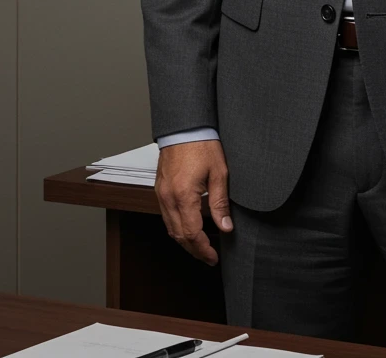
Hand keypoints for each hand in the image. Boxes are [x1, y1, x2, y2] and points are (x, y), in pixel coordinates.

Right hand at [154, 139, 232, 265]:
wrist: (184, 126)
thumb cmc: (202, 144)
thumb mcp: (219, 173)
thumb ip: (220, 203)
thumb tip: (226, 227)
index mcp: (184, 196)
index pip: (191, 234)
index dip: (203, 249)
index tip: (213, 257)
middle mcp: (168, 198)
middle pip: (178, 236)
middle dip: (194, 250)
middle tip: (209, 257)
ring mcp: (161, 194)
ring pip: (170, 228)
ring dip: (184, 241)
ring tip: (200, 246)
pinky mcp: (160, 189)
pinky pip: (166, 216)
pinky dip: (177, 227)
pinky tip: (188, 227)